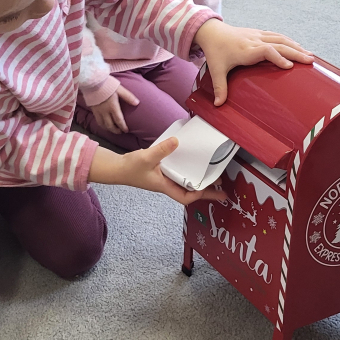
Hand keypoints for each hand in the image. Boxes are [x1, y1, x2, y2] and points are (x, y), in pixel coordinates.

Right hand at [89, 136, 228, 207]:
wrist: (116, 168)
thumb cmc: (129, 168)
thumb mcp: (147, 158)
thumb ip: (162, 150)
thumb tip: (177, 141)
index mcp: (164, 186)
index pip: (185, 197)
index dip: (198, 195)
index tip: (210, 189)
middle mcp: (167, 184)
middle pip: (190, 192)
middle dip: (206, 191)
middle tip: (222, 190)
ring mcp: (164, 179)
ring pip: (185, 183)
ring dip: (198, 181)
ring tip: (212, 176)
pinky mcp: (161, 172)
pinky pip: (178, 174)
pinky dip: (187, 172)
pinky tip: (192, 165)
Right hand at [91, 83, 138, 133]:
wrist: (92, 81)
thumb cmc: (107, 84)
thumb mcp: (119, 89)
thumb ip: (128, 96)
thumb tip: (137, 103)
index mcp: (112, 106)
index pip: (118, 120)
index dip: (123, 127)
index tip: (126, 130)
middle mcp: (104, 111)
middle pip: (110, 125)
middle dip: (116, 130)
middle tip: (121, 132)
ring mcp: (98, 111)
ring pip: (103, 125)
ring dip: (108, 129)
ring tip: (113, 130)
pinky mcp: (93, 110)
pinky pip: (97, 121)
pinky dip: (102, 125)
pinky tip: (105, 125)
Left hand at [195, 20, 313, 106]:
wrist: (212, 32)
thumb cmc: (215, 51)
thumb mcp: (216, 70)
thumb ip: (220, 87)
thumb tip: (218, 105)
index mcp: (245, 50)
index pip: (266, 51)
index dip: (278, 58)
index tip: (289, 67)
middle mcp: (254, 41)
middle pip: (279, 44)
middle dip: (296, 53)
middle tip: (310, 61)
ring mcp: (258, 36)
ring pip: (281, 38)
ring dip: (296, 46)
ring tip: (310, 55)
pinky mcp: (259, 34)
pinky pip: (277, 36)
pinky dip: (289, 41)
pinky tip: (298, 47)